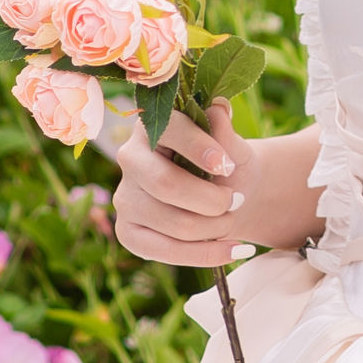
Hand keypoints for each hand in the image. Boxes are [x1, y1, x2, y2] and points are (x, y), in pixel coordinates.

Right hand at [108, 102, 249, 267]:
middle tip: (237, 201)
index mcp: (151, 126)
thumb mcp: (233, 145)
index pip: (169, 131)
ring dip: (216, 228)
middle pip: (166, 184)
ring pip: (174, 223)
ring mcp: (125, 199)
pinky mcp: (128, 233)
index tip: (229, 165)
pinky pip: (167, 252)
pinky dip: (207, 254)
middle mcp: (129, 160)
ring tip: (233, 220)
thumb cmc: (225, 164)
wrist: (225, 195)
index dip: (199, 148)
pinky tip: (236, 249)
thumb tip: (219, 108)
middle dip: (211, 199)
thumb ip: (224, 131)